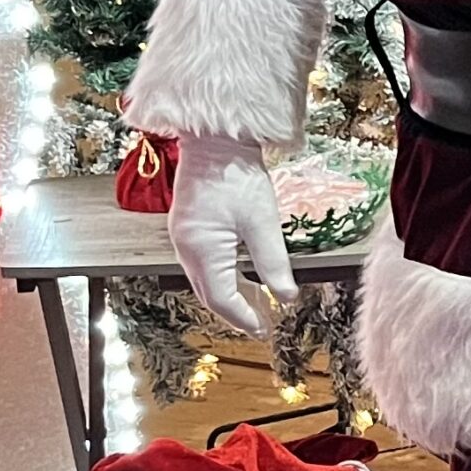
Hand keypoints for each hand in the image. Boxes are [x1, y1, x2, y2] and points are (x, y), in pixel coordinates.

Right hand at [167, 133, 300, 335]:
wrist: (215, 140)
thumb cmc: (237, 177)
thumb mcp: (262, 223)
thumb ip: (274, 263)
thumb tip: (287, 297)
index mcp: (202, 252)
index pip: (221, 299)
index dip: (243, 318)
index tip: (264, 329)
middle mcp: (186, 249)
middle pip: (209, 293)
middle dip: (235, 311)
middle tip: (261, 323)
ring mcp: (183, 237)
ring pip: (205, 279)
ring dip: (229, 294)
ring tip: (257, 303)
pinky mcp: (187, 226)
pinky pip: (203, 262)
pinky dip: (223, 275)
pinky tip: (242, 274)